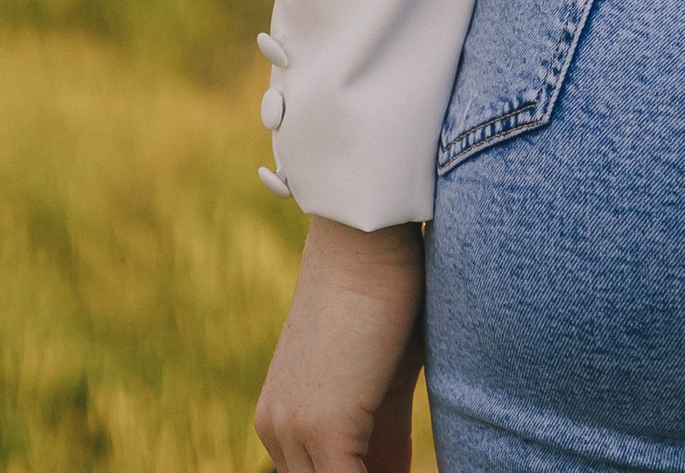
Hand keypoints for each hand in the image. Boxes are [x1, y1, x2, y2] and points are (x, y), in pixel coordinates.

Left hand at [254, 218, 424, 472]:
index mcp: (281, 417)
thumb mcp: (382, 379)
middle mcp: (276, 429)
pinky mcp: (327, 428)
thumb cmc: (385, 291)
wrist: (367, 236)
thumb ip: (380, 436)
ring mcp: (294, 430)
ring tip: (409, 471)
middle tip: (402, 472)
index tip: (391, 470)